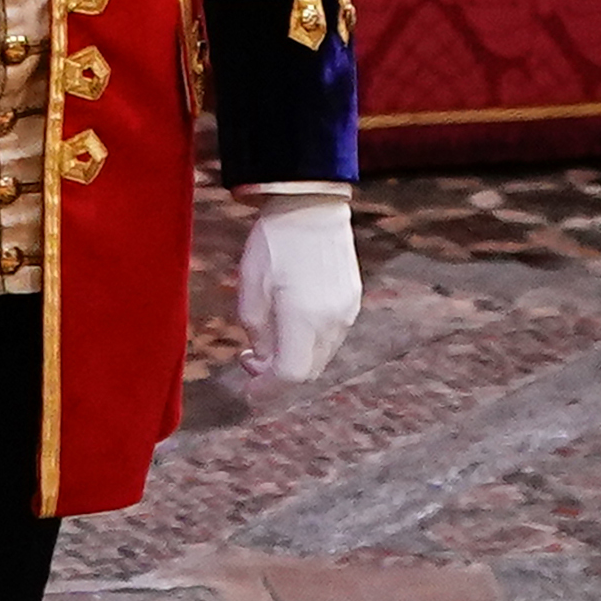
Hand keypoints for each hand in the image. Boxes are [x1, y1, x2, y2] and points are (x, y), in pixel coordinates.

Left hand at [236, 196, 362, 382]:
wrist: (312, 205)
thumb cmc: (274, 243)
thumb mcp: (250, 288)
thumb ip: (256, 330)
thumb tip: (263, 356)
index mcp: (303, 320)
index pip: (289, 375)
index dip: (267, 391)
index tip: (248, 395)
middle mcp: (331, 323)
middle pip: (306, 371)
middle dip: (276, 376)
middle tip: (248, 363)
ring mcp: (346, 313)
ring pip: (319, 355)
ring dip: (292, 359)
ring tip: (263, 343)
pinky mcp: (351, 301)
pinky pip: (329, 337)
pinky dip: (307, 342)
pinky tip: (288, 325)